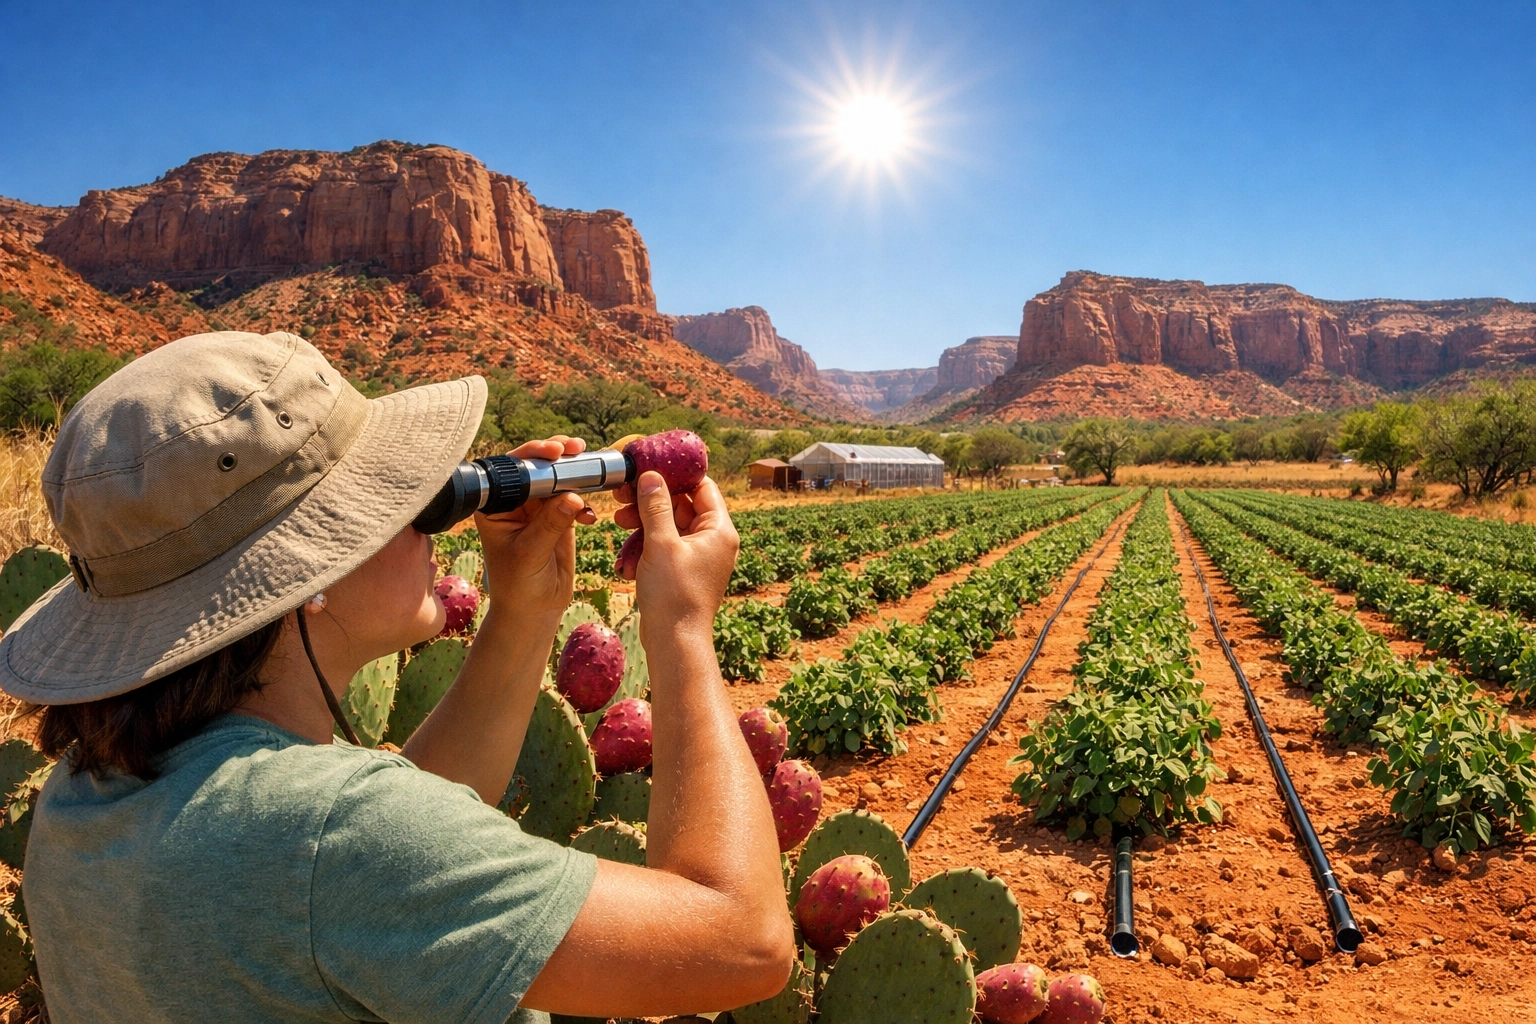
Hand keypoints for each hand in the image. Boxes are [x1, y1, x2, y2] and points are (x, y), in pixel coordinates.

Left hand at [474, 435, 597, 621]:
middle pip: (537, 468)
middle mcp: (515, 502)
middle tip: (576, 448)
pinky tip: (589, 517)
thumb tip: (572, 497)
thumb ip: (550, 524)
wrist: (534, 610)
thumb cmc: (518, 585)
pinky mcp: (560, 518)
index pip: (511, 471)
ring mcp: (539, 508)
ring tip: (592, 472)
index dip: (532, 456)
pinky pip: (575, 498)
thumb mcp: (530, 553)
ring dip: (576, 474)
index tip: (553, 451)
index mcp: (496, 505)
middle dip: (558, 457)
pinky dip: (585, 501)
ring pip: (558, 480)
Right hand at [614, 473, 737, 635]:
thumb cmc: (673, 595)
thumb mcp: (661, 543)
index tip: (649, 468)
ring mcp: (700, 558)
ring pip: (670, 527)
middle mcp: (714, 541)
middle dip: (652, 501)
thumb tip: (651, 476)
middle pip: (683, 506)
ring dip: (645, 523)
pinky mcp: (684, 572)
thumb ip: (656, 506)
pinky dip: (647, 547)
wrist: (674, 642)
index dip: (677, 475)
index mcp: (719, 530)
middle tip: (625, 496)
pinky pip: (666, 548)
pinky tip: (627, 557)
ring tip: (619, 521)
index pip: (703, 488)